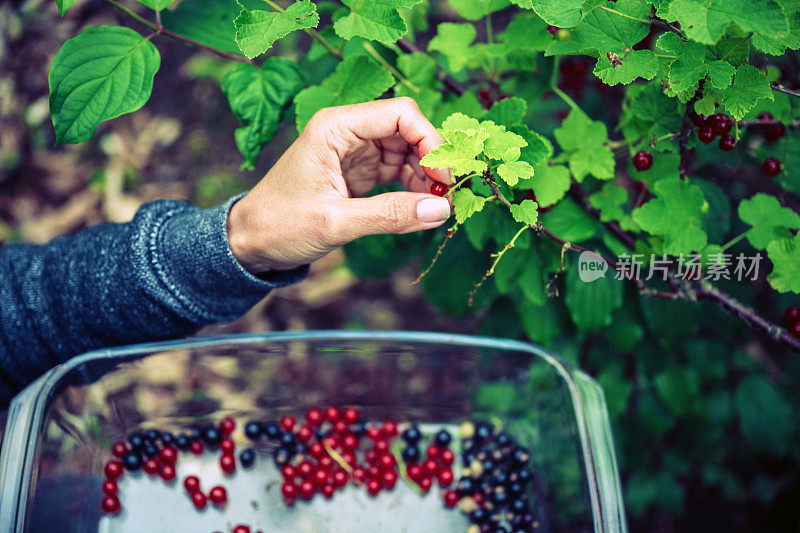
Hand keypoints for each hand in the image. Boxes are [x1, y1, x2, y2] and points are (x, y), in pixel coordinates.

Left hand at [227, 97, 452, 272]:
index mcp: (335, 127)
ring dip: (426, 177)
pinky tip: (421, 208)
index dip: (430, 140)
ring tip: (438, 207)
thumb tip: (440, 211)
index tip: (444, 177)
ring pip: (408, 151)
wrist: (251, 242)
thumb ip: (389, 215)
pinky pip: (398, 172)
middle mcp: (347, 132)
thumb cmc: (280, 225)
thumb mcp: (335, 222)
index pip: (400, 114)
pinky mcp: (359, 173)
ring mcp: (354, 152)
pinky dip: (414, 188)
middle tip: (448, 197)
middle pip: (409, 131)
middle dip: (433, 160)